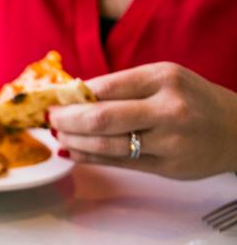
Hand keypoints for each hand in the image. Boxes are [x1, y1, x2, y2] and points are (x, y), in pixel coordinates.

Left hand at [49, 62, 236, 179]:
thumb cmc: (194, 101)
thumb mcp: (165, 81)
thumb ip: (125, 88)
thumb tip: (73, 95)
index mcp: (164, 78)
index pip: (105, 86)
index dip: (73, 95)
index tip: (54, 99)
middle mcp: (168, 108)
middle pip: (101, 117)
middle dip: (67, 120)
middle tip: (49, 120)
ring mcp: (168, 140)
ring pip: (107, 144)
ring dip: (74, 141)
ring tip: (58, 136)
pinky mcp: (167, 166)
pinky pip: (118, 162)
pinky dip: (89, 157)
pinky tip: (73, 151)